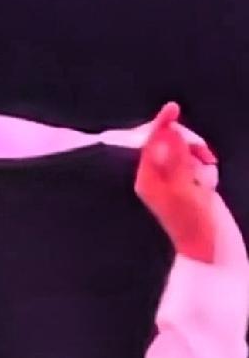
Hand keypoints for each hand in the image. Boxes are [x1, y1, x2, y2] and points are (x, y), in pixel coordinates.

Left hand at [134, 102, 216, 262]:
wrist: (210, 249)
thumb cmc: (194, 224)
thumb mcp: (184, 190)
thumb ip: (176, 160)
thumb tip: (167, 133)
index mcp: (147, 179)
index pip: (150, 143)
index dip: (161, 124)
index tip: (173, 108)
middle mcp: (157, 177)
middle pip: (169, 141)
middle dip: (188, 143)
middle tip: (204, 154)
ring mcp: (174, 178)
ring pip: (186, 149)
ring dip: (199, 156)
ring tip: (206, 178)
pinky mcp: (189, 181)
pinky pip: (197, 160)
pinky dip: (205, 166)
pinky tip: (208, 184)